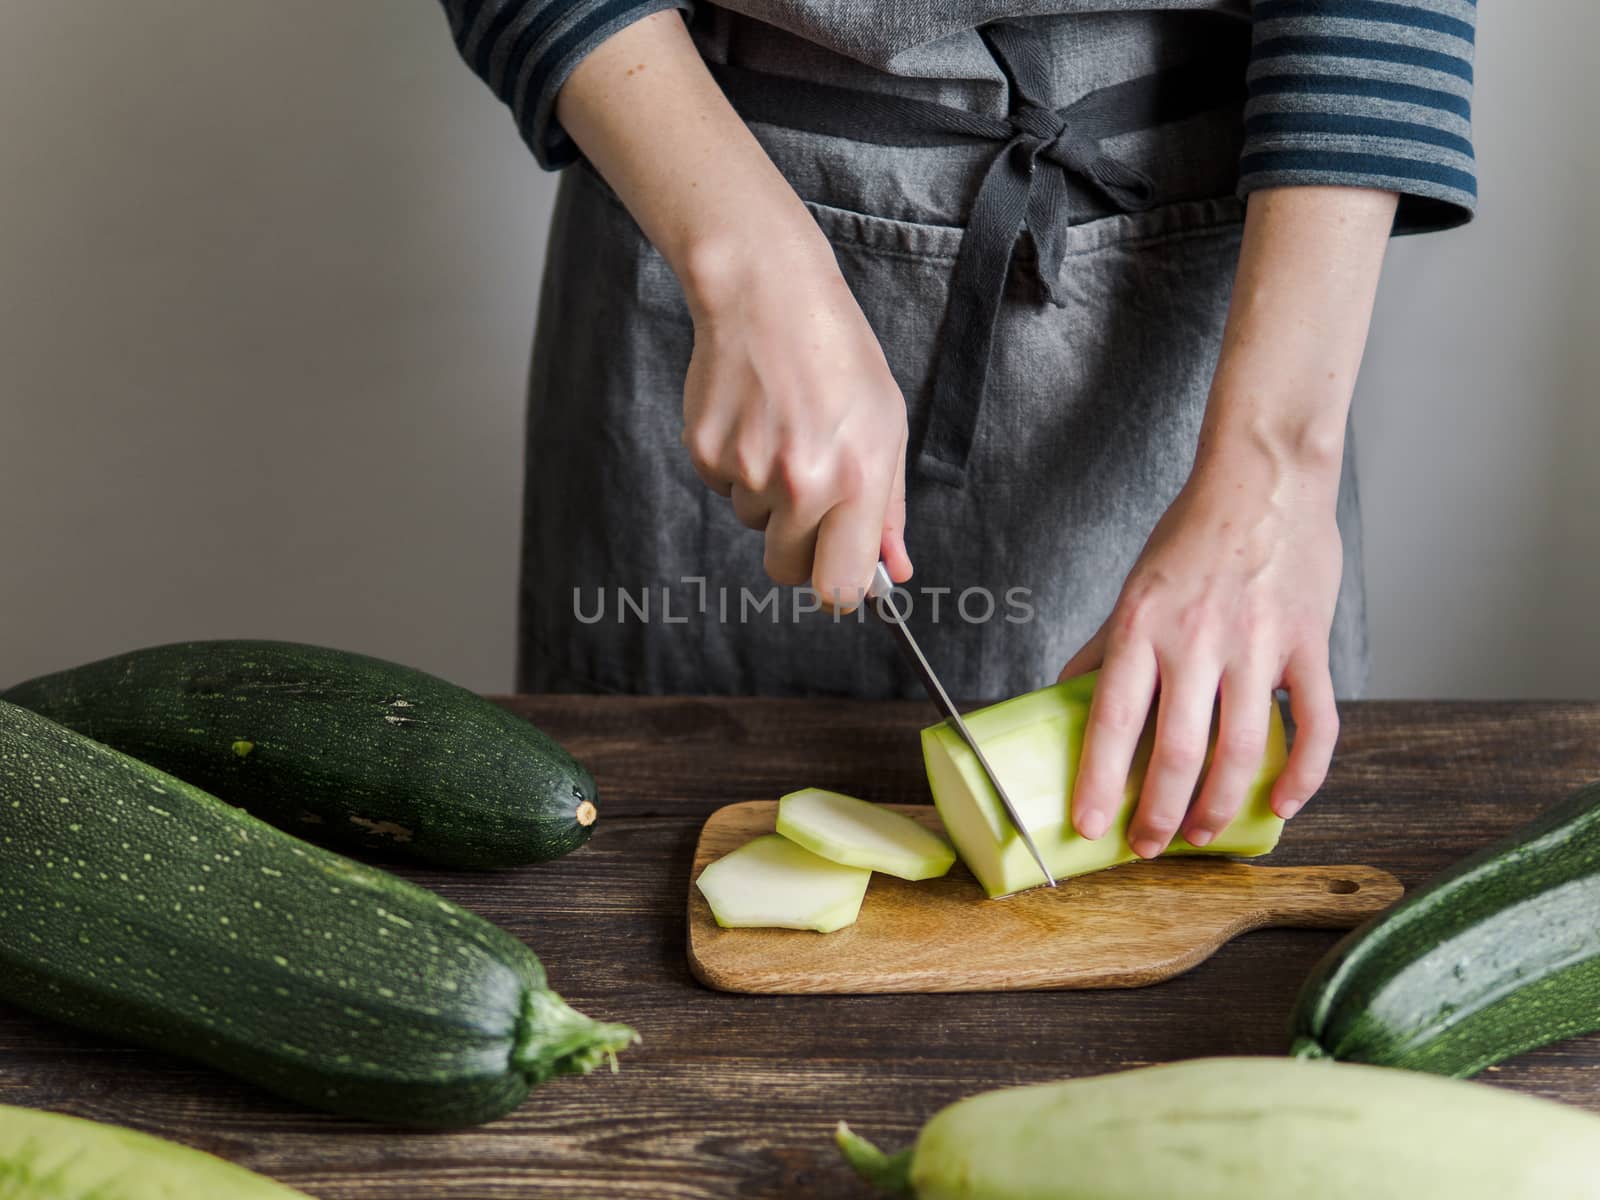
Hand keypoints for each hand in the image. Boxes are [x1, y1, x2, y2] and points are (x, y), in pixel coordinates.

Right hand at [680, 238, 913, 605]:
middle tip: (809, 490)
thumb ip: (888, 508)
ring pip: (754, 523)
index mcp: (856, 479)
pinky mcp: (705, 453)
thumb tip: (893, 570)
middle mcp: (799, 482)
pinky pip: (723, 489)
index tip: (838, 574)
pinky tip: (754, 418)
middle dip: (797, 546)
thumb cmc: (838, 358)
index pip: (838, 585)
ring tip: (783, 429)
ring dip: (767, 494)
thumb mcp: (885, 428)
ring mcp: (747, 470)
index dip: (837, 589)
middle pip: (785, 569)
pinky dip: (737, 466)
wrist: (767, 295)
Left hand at [1059, 450, 1342, 856]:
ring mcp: (1258, 643)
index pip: (1110, 720)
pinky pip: (1314, 724)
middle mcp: (1197, 639)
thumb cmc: (1193, 533)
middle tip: (1146, 845)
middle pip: (1175, 751)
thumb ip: (1106, 646)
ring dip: (1217, 805)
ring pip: (1240, 750)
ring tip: (1199, 833)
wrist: (1264, 476)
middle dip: (1158, 813)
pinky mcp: (1308, 643)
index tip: (1086, 826)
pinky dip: (1302, 774)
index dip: (1097, 781)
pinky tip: (1281, 803)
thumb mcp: (1136, 587)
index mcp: (1143, 626)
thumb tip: (1065, 693)